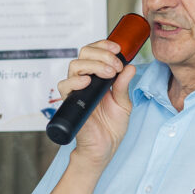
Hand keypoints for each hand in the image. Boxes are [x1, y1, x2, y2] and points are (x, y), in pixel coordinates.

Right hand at [57, 39, 136, 167]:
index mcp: (98, 77)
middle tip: (115, 66)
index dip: (104, 45)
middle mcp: (85, 80)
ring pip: (75, 66)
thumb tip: (130, 66)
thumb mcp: (124, 103)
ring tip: (109, 74)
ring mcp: (77, 90)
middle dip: (101, 54)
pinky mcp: (70, 102)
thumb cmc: (111, 126)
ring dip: (93, 65)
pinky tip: (88, 82)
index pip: (95, 52)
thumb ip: (124, 84)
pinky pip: (64, 85)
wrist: (104, 147)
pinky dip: (75, 81)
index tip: (118, 49)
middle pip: (84, 54)